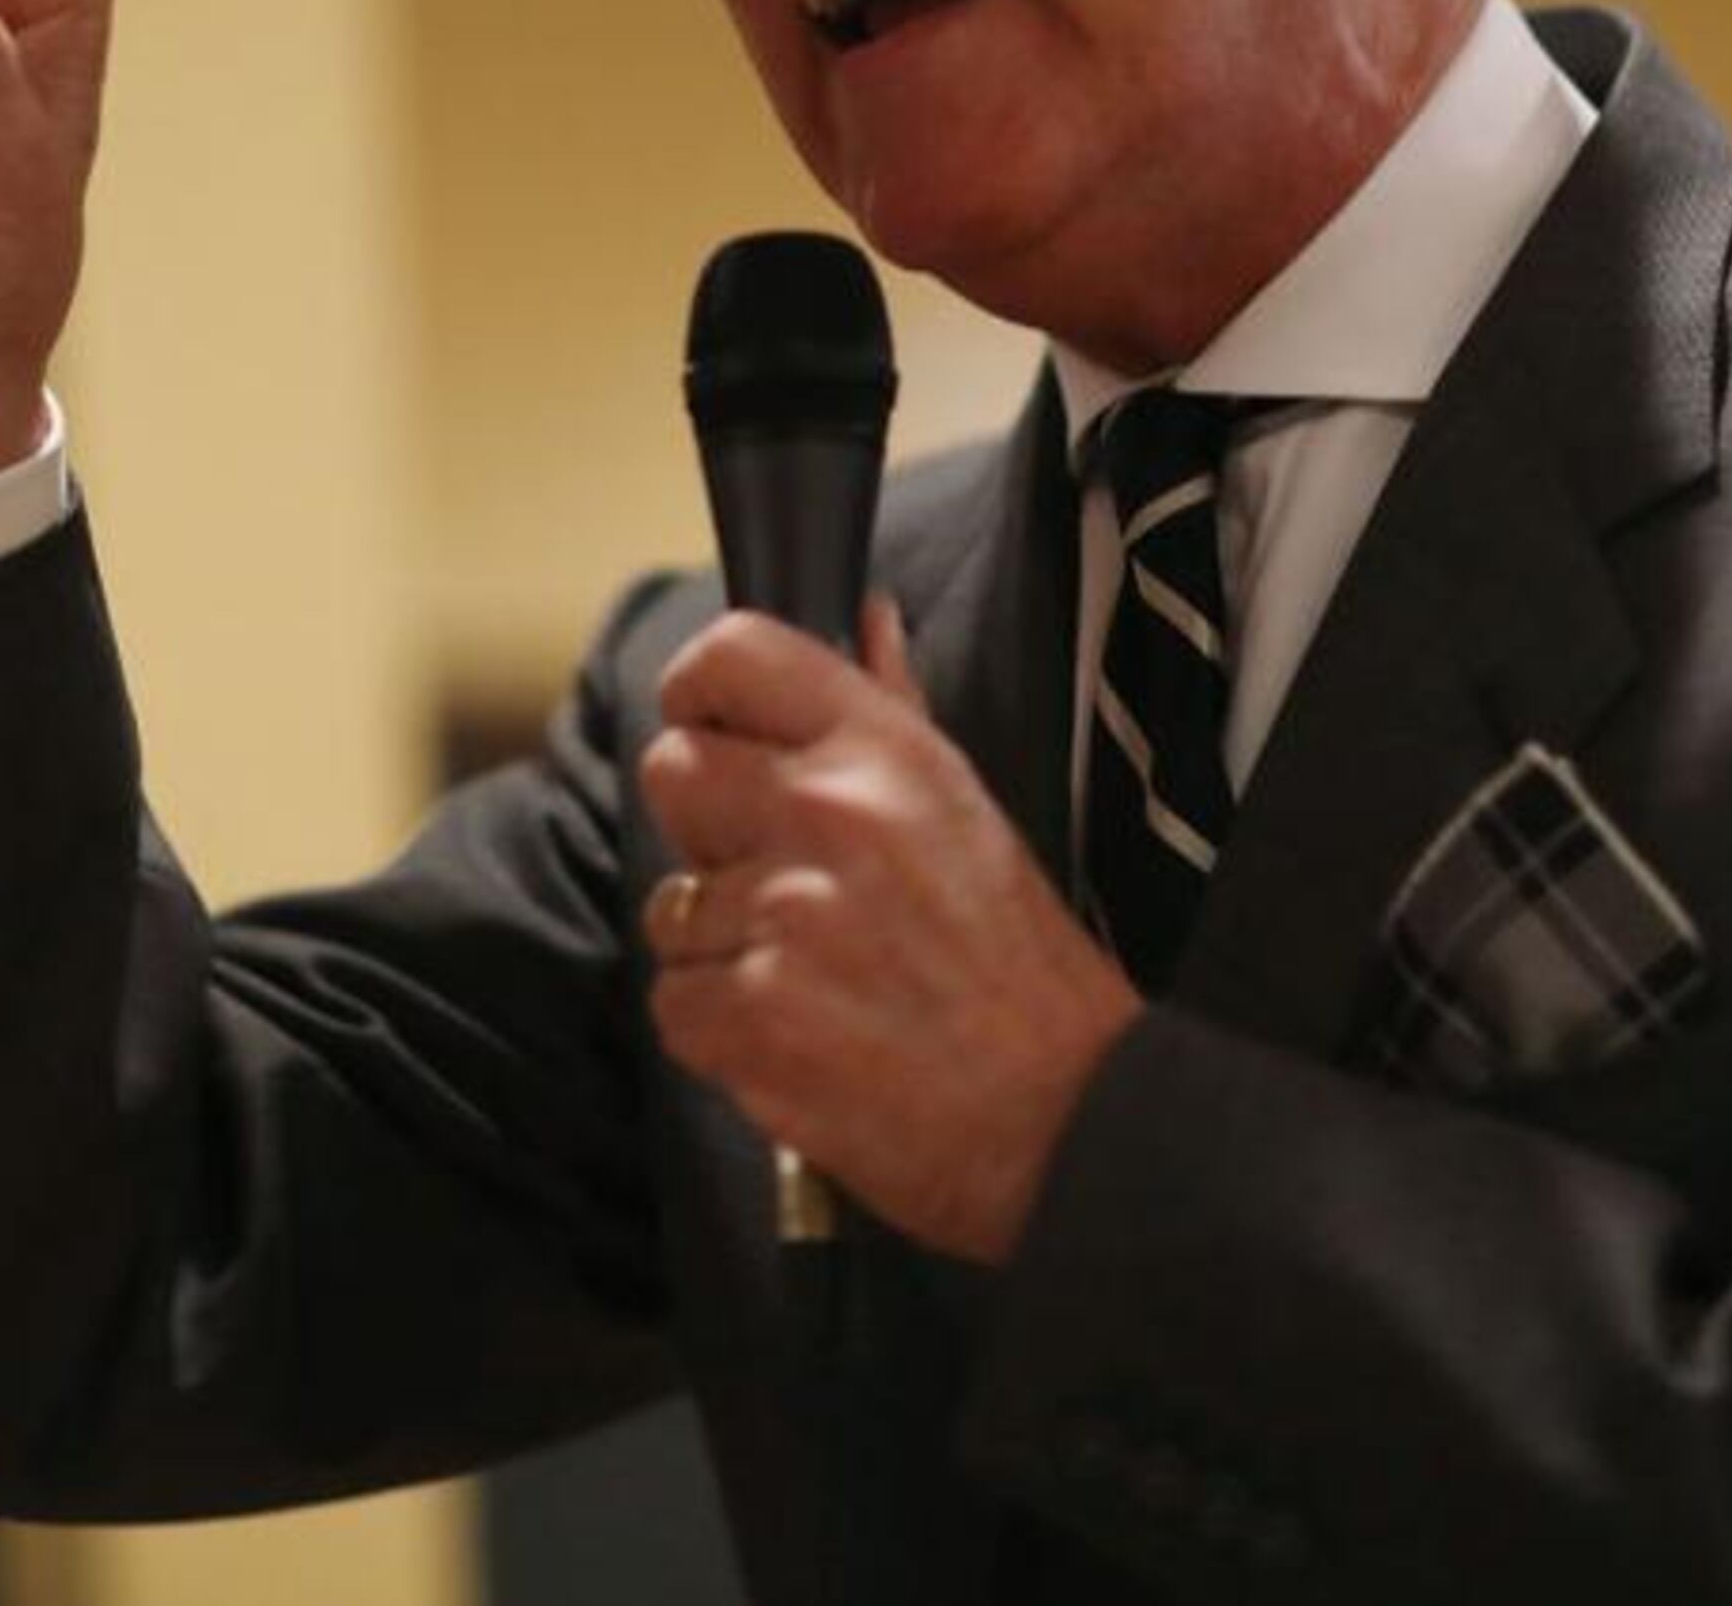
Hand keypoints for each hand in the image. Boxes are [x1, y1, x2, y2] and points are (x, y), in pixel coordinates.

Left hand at [638, 599, 1142, 1263]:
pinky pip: (674, 1002)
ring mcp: (780, 918)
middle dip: (708, 831)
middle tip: (776, 882)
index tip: (713, 732)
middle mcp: (825, 815)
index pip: (731, 654)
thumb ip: (894, 708)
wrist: (1062, 1116)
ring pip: (670, 905)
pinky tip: (799, 1035)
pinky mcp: (748, 1017)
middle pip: (671, 771)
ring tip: (815, 979)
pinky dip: (722, 1031)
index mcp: (883, 752)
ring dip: (722, 948)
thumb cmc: (1019, 968)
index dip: (699, 692)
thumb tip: (863, 614)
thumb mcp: (968, 808)